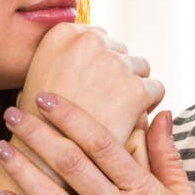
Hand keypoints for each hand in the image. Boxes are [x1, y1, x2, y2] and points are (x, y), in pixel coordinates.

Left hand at [0, 95, 194, 194]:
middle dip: (38, 134)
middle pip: (71, 164)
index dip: (71, 117)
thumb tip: (159, 113)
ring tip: (1, 149)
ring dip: (23, 171)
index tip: (47, 98)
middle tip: (12, 113)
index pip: (102, 144)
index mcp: (145, 193)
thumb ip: (167, 156)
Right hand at [17, 24, 161, 142]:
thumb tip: (85, 50)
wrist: (44, 161)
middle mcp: (90, 41)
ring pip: (140, 68)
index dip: (97, 65)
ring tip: (114, 113)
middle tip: (102, 102)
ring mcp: (114, 64)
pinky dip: (147, 105)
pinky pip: (156, 89)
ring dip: (132, 87)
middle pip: (120, 50)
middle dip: (115, 74)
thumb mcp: (40, 77)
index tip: (91, 86)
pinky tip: (128, 121)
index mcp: (63, 33)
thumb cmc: (39, 125)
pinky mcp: (135, 90)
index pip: (98, 38)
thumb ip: (62, 60)